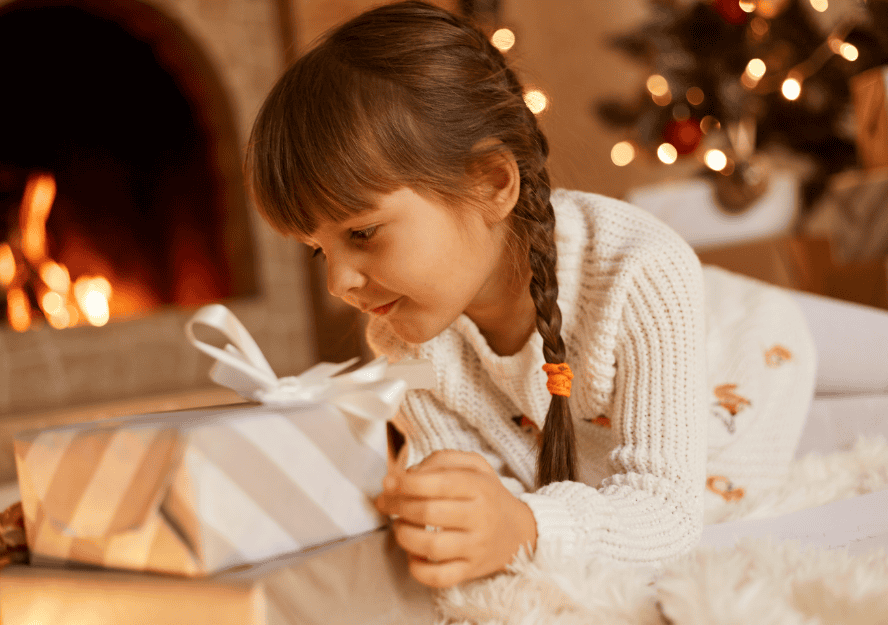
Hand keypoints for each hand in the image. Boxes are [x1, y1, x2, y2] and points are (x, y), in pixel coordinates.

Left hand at [374, 450, 536, 587]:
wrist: (519, 531)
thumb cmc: (487, 494)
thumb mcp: (473, 465)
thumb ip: (440, 460)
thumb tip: (407, 475)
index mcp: (479, 487)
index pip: (439, 483)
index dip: (406, 483)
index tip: (388, 483)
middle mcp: (480, 517)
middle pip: (429, 513)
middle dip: (398, 506)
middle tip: (386, 503)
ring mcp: (476, 547)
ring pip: (431, 546)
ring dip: (404, 535)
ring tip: (399, 526)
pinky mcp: (471, 571)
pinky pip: (439, 577)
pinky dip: (418, 569)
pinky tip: (412, 554)